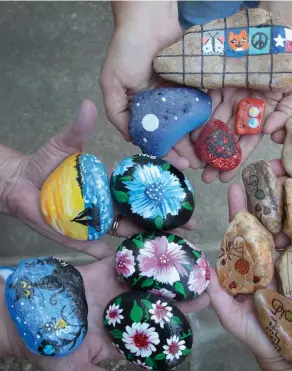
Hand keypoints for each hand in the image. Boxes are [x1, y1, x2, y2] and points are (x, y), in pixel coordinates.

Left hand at [0, 100, 195, 258]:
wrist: (19, 184)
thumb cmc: (45, 164)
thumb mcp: (64, 146)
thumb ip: (78, 131)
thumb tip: (89, 105)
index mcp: (110, 184)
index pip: (142, 186)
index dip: (163, 187)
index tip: (186, 186)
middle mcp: (108, 204)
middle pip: (142, 213)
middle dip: (166, 219)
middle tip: (189, 224)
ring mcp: (96, 222)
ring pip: (127, 232)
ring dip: (147, 237)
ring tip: (170, 243)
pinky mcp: (79, 237)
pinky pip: (99, 248)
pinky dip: (112, 256)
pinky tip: (130, 262)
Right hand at [1, 257, 209, 370]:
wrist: (24, 320)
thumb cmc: (51, 348)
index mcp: (123, 330)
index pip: (156, 324)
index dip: (178, 317)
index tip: (200, 308)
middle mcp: (124, 306)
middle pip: (157, 296)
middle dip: (180, 290)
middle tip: (204, 280)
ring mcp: (115, 286)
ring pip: (146, 275)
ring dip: (166, 268)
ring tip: (188, 259)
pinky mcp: (104, 268)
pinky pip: (126, 258)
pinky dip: (141, 251)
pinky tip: (160, 243)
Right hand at [100, 1, 201, 170]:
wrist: (149, 19)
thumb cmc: (127, 49)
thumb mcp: (111, 83)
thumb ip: (117, 113)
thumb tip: (130, 139)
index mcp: (141, 109)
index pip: (154, 136)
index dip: (165, 152)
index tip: (178, 165)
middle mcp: (159, 106)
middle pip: (174, 134)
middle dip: (185, 151)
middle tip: (198, 165)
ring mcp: (177, 96)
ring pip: (188, 124)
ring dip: (197, 140)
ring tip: (209, 155)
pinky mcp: (192, 85)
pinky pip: (200, 106)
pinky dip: (206, 120)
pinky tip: (214, 134)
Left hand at [190, 12, 291, 183]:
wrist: (280, 30)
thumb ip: (286, 112)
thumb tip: (269, 132)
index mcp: (262, 115)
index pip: (247, 143)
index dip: (236, 160)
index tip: (224, 177)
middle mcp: (243, 110)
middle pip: (228, 139)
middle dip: (216, 159)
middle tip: (204, 177)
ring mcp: (229, 97)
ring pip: (214, 125)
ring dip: (204, 144)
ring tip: (193, 161)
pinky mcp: (217, 83)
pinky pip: (206, 103)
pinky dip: (198, 119)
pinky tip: (189, 134)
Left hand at [206, 184, 291, 370]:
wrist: (288, 353)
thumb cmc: (255, 334)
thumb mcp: (229, 314)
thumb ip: (217, 292)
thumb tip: (204, 266)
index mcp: (245, 266)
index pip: (239, 235)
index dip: (237, 213)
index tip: (234, 191)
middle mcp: (263, 260)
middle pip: (261, 228)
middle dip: (258, 204)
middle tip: (256, 179)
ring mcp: (284, 264)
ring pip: (282, 233)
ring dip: (280, 213)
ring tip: (279, 191)